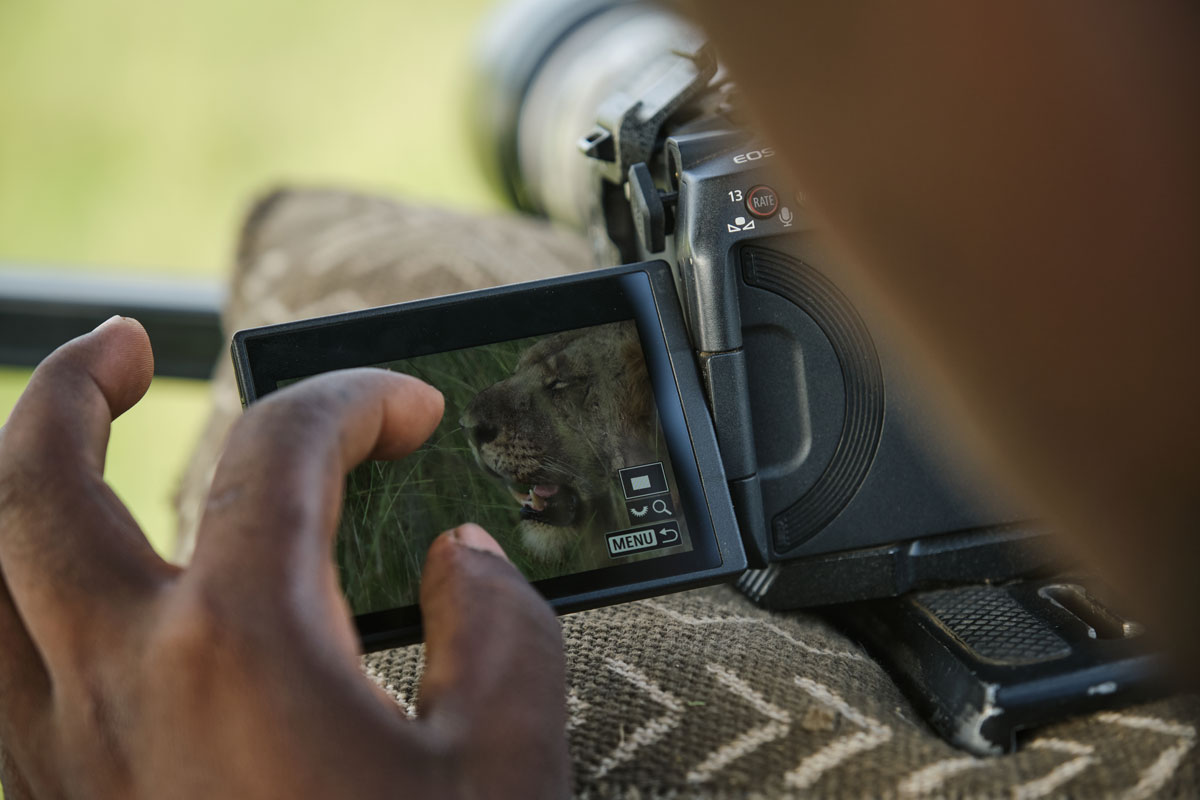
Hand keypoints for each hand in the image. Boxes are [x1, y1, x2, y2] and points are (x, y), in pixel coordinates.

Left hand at [0, 317, 568, 798]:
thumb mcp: (512, 762)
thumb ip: (499, 623)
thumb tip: (463, 557)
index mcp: (241, 645)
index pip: (279, 451)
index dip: (353, 400)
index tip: (406, 410)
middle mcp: (119, 681)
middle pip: (33, 479)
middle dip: (73, 384)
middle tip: (124, 344)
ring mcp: (60, 753)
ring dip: (7, 487)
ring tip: (60, 448)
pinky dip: (9, 604)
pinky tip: (67, 604)